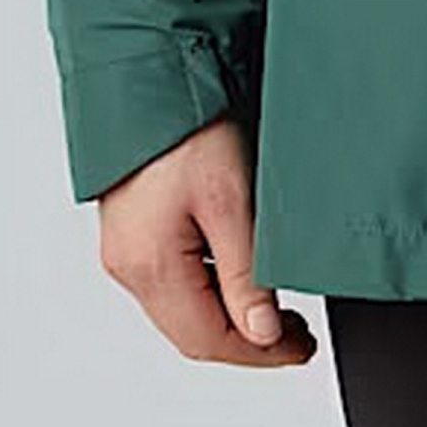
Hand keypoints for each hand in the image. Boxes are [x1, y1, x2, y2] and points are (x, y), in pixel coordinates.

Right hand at [97, 112, 318, 366]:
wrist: (150, 72)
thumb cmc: (186, 127)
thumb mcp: (230, 199)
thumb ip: (245, 273)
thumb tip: (261, 335)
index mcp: (149, 267)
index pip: (209, 340)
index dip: (259, 354)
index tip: (300, 350)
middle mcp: (129, 265)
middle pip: (192, 331)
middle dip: (246, 342)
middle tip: (295, 337)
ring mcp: (126, 247)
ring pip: (182, 307)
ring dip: (227, 317)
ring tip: (276, 310)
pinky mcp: (132, 228)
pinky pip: (171, 279)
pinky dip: (208, 290)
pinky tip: (238, 276)